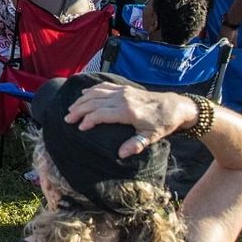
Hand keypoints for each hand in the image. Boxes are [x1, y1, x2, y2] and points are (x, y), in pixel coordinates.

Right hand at [63, 82, 194, 155]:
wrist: (175, 106)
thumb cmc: (163, 123)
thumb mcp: (151, 137)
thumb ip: (135, 144)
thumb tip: (121, 154)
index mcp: (127, 111)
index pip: (100, 114)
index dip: (88, 120)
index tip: (80, 128)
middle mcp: (122, 98)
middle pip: (94, 102)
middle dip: (78, 110)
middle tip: (67, 119)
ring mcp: (123, 91)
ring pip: (96, 93)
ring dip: (82, 100)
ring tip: (71, 108)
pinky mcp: (125, 88)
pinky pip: (104, 86)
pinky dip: (92, 90)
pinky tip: (84, 95)